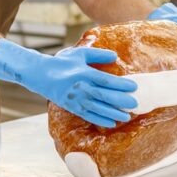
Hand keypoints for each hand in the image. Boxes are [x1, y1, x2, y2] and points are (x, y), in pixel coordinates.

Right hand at [0, 39, 137, 127]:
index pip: (106, 80)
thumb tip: (115, 56)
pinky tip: (112, 123)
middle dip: (121, 100)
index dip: (121, 84)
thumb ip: (98, 55)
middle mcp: (81, 87)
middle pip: (104, 96)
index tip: (134, 86)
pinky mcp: (72, 107)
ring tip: (127, 116)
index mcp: (84, 73)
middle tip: (135, 103)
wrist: (42, 75)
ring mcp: (76, 99)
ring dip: (113, 113)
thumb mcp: (80, 54)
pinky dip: (100, 119)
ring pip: (98, 108)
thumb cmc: (63, 62)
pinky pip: (88, 115)